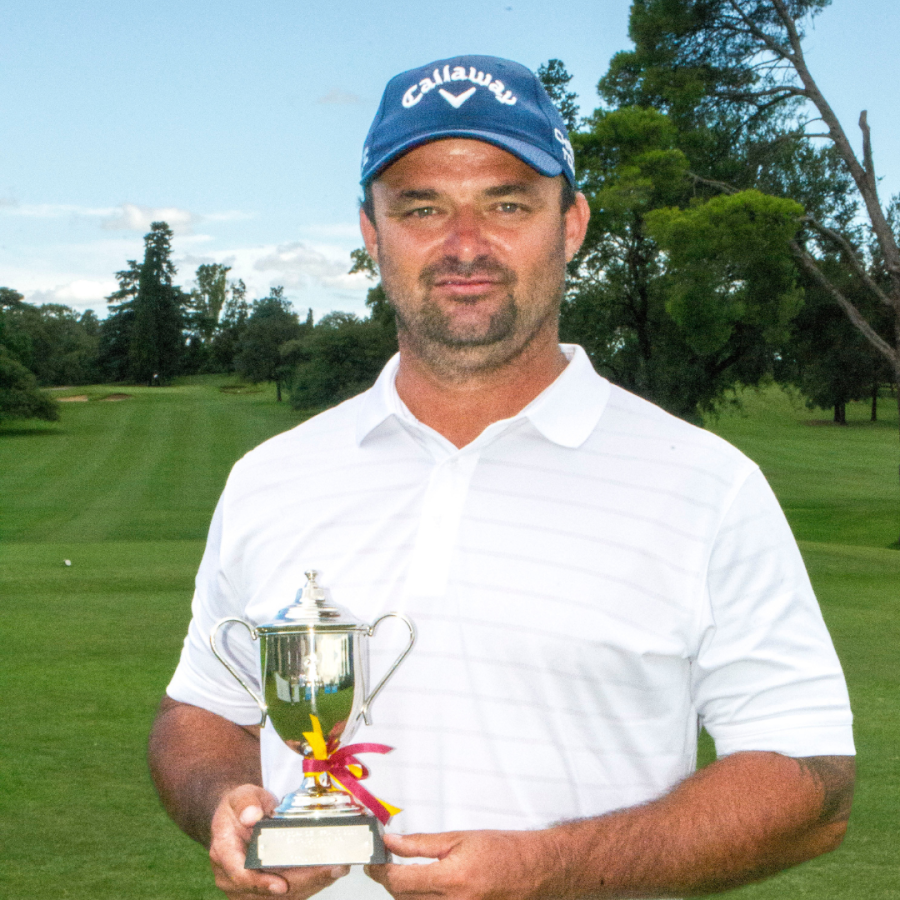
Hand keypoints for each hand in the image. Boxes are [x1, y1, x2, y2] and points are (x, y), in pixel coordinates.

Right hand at [209, 784, 349, 897]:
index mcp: (224, 853)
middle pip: (268, 890)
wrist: (237, 818)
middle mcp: (232, 877)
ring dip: (312, 884)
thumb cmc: (239, 807)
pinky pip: (288, 894)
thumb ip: (246, 803)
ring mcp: (247, 888)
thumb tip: (251, 815)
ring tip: (337, 868)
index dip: (262, 882)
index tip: (282, 885)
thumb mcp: (241, 796)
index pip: (241, 875)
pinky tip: (328, 872)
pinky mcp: (262, 891)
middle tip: (333, 868)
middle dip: (303, 881)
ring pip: (282, 896)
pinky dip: (309, 884)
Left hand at [366, 830, 555, 899]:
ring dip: (405, 895)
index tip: (373, 862)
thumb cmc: (503, 850)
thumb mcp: (459, 838)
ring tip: (406, 875)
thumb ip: (420, 843)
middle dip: (390, 883)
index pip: (399, 882)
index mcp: (451, 879)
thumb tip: (392, 841)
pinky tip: (425, 890)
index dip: (380, 872)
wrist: (535, 869)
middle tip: (385, 865)